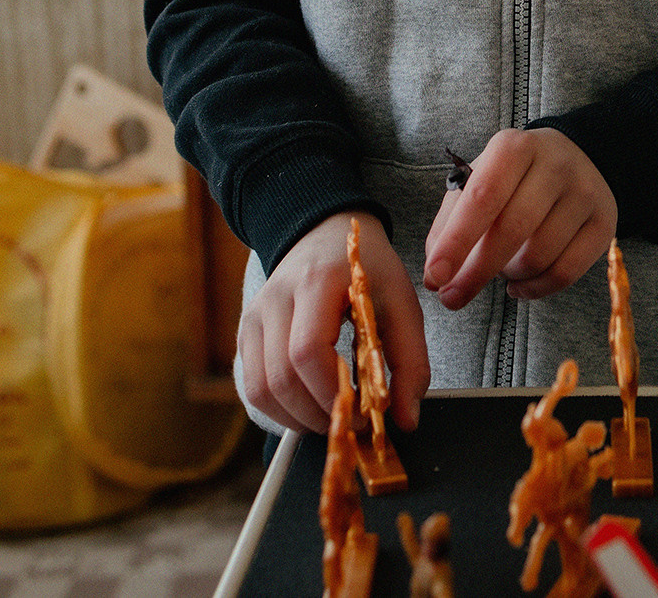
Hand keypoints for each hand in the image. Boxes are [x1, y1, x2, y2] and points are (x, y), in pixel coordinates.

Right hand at [237, 212, 427, 436]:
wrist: (326, 234)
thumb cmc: (367, 269)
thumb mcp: (402, 303)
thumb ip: (411, 361)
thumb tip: (406, 419)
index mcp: (316, 282)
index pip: (308, 351)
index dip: (332, 393)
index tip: (362, 413)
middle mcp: (275, 297)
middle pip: (281, 377)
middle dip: (317, 413)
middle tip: (350, 422)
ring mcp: (254, 315)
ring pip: (260, 389)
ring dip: (296, 418)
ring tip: (331, 417)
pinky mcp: (246, 333)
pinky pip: (253, 386)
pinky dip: (281, 409)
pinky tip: (310, 407)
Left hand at [421, 128, 616, 309]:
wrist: (572, 159)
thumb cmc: (511, 179)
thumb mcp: (476, 183)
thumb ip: (449, 223)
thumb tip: (436, 275)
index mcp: (514, 147)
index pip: (482, 198)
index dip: (456, 241)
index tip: (434, 277)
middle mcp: (554, 164)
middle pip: (512, 230)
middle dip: (476, 272)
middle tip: (451, 298)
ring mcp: (585, 192)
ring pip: (539, 256)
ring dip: (509, 275)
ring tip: (500, 268)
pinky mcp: (605, 221)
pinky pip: (566, 273)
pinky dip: (535, 289)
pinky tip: (518, 285)